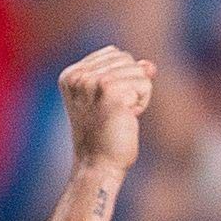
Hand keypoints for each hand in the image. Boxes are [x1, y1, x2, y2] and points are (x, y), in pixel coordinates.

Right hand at [59, 46, 155, 175]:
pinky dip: (142, 104)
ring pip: (138, 71)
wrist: (98, 166)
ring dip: (136, 96)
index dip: (120, 79)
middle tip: (112, 113)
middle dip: (129, 86)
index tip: (105, 105)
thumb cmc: (105, 136)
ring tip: (118, 116)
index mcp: (71, 75)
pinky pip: (145, 85)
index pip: (114, 53)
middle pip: (126, 59)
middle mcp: (79, 75)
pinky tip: (125, 119)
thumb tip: (149, 65)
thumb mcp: (113, 98)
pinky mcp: (111, 91)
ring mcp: (94, 82)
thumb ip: (128, 74)